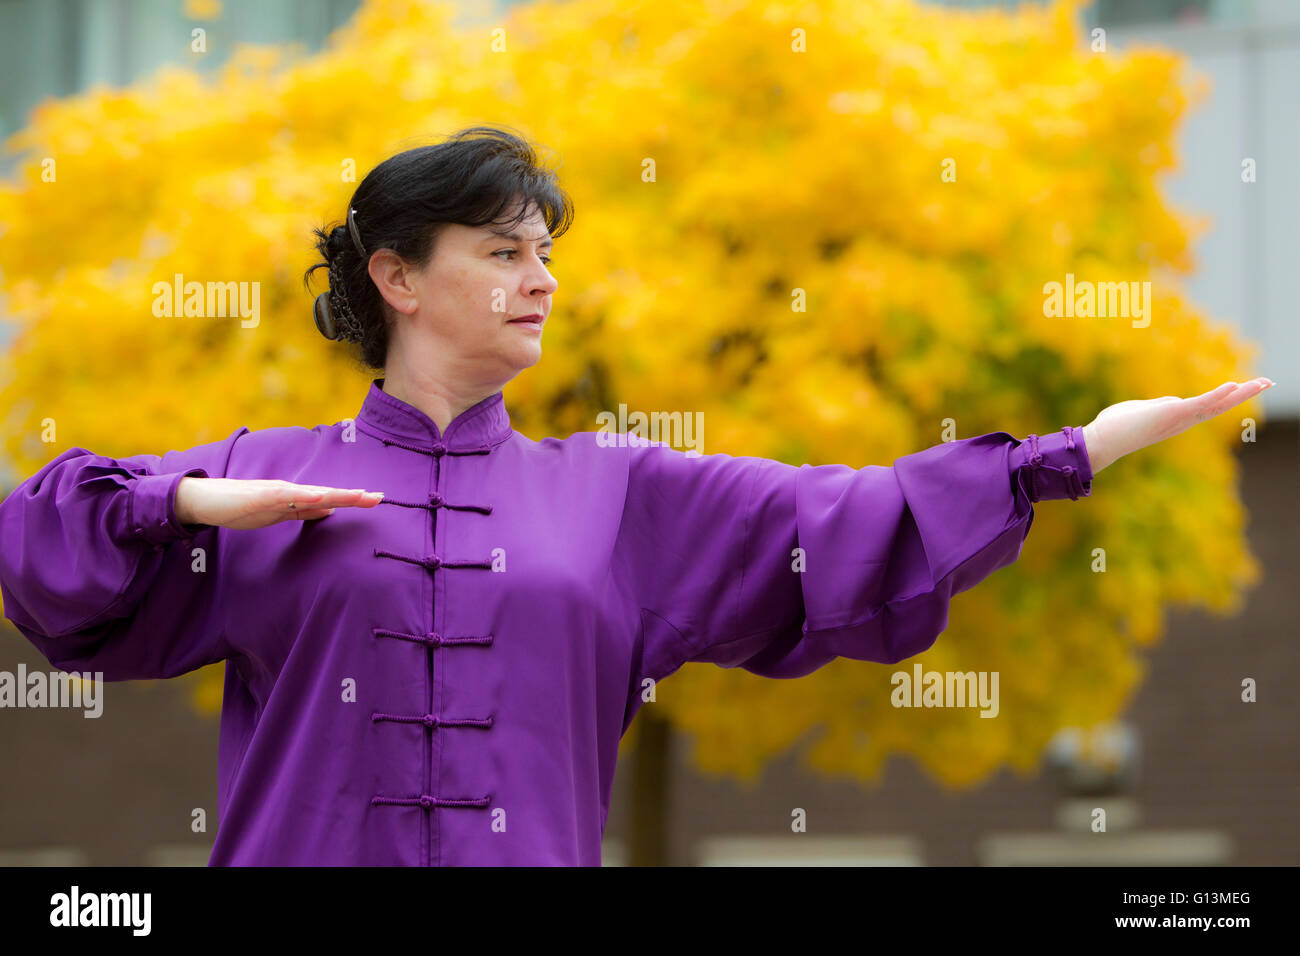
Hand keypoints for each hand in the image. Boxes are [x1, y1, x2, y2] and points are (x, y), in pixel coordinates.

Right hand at [174, 477, 383, 529]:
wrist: (209, 500)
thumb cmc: (244, 506)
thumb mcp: (281, 513)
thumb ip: (305, 510)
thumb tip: (330, 509)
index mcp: (297, 498)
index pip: (331, 499)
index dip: (353, 500)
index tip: (377, 500)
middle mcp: (292, 491)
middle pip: (328, 494)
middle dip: (354, 496)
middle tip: (380, 497)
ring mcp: (278, 492)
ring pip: (313, 493)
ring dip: (337, 494)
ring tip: (359, 495)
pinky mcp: (262, 495)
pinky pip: (287, 496)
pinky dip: (305, 496)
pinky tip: (322, 496)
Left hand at [1081, 377, 1273, 473]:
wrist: (1103, 440)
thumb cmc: (1116, 426)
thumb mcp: (1143, 410)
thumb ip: (1160, 405)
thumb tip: (1171, 401)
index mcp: (1178, 418)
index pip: (1210, 405)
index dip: (1230, 396)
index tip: (1248, 386)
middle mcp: (1183, 420)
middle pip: (1221, 405)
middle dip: (1246, 393)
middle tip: (1269, 381)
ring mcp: (1179, 418)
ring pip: (1216, 404)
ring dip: (1241, 392)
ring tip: (1263, 382)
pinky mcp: (1171, 414)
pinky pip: (1199, 404)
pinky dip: (1217, 395)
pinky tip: (1232, 386)